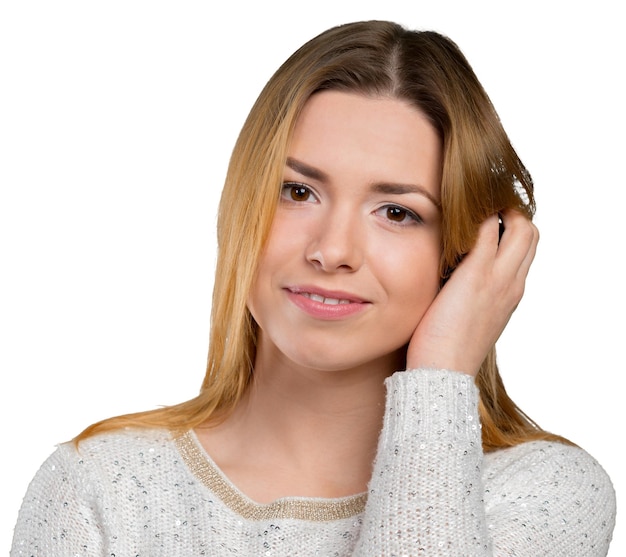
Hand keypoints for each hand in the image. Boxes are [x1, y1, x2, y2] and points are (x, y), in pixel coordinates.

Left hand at [406, 210, 538, 376]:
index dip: (512, 228)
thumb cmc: (448, 349)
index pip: (526, 248)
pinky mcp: (476, 274)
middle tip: (480, 212)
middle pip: (530, 231)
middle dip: (509, 213)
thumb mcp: (473, 317)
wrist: (443, 372)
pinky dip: (476, 219)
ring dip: (496, 212)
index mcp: (511, 293)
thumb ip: (476, 294)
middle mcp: (511, 283)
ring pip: (518, 226)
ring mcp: (497, 278)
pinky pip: (485, 230)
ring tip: (468, 215)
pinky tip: (454, 222)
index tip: (489, 221)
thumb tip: (458, 275)